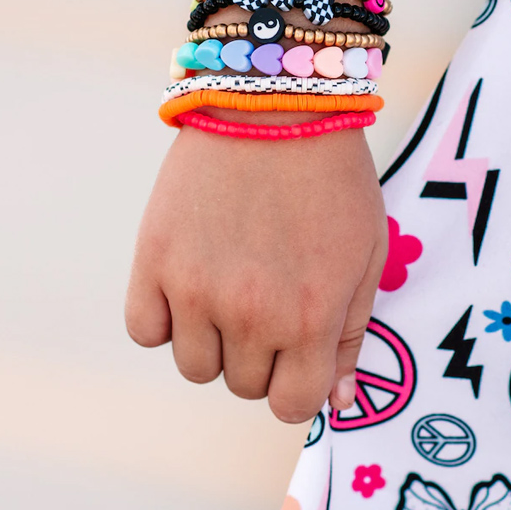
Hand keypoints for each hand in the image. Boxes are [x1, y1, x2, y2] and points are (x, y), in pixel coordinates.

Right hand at [125, 124, 387, 422]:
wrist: (273, 104)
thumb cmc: (331, 178)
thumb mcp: (365, 255)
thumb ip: (351, 335)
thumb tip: (337, 403)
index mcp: (308, 317)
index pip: (291, 405)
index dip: (297, 384)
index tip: (296, 352)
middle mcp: (249, 314)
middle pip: (242, 385)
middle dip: (259, 355)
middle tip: (267, 300)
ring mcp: (194, 289)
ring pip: (194, 365)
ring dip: (213, 340)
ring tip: (228, 287)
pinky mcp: (153, 258)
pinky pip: (144, 331)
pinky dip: (164, 319)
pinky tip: (188, 282)